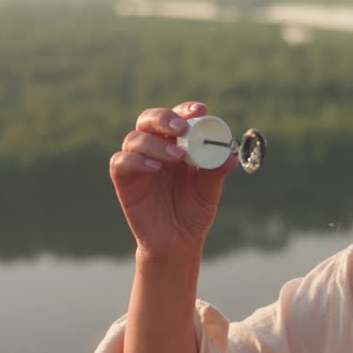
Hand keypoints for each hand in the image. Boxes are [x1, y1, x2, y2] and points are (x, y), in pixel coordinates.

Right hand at [109, 102, 237, 258]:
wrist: (178, 242)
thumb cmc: (194, 212)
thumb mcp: (209, 191)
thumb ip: (216, 172)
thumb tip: (232, 156)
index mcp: (177, 145)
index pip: (177, 118)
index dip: (185, 110)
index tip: (201, 111)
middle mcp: (155, 149)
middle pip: (149, 119)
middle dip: (164, 118)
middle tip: (182, 128)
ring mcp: (137, 163)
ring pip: (135, 139)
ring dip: (156, 143)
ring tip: (176, 157)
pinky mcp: (124, 181)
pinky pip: (121, 162)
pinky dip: (136, 160)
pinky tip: (155, 168)